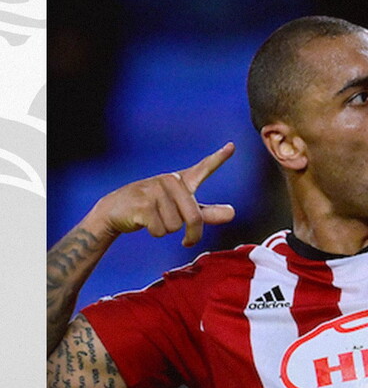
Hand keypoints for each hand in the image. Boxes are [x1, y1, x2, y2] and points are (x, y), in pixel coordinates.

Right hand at [89, 143, 236, 246]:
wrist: (114, 210)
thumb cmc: (153, 209)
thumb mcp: (182, 210)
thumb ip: (207, 213)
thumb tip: (232, 213)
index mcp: (182, 181)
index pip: (204, 168)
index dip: (219, 158)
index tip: (232, 146)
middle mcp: (171, 181)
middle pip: (194, 218)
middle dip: (192, 235)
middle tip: (187, 241)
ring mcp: (155, 190)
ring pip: (175, 226)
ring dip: (166, 230)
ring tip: (154, 218)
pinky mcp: (143, 203)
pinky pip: (160, 230)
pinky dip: (155, 232)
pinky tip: (143, 221)